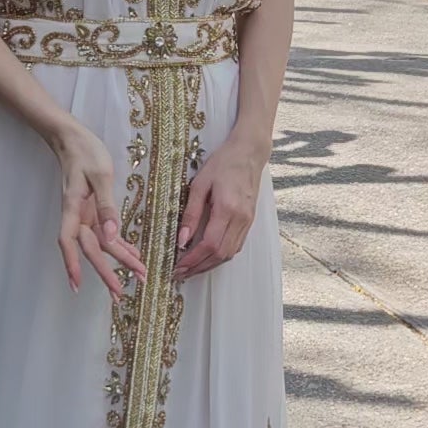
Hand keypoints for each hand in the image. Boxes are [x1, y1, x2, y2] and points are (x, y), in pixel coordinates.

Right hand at [52, 121, 146, 299]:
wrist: (72, 139)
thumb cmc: (85, 153)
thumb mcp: (100, 176)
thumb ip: (106, 206)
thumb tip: (111, 235)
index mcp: (74, 209)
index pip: (69, 243)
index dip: (72, 265)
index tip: (77, 286)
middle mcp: (77, 217)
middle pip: (91, 250)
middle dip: (106, 273)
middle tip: (120, 294)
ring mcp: (84, 215)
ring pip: (100, 245)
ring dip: (117, 261)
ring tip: (136, 276)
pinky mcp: (92, 211)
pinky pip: (105, 234)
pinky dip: (118, 246)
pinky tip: (131, 254)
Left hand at [172, 135, 267, 281]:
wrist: (249, 153)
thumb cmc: (223, 164)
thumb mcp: (199, 184)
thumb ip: (191, 213)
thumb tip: (181, 239)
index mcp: (227, 209)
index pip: (209, 244)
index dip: (193, 259)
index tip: (178, 266)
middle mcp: (241, 219)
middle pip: (220, 254)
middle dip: (199, 267)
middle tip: (180, 274)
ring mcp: (248, 222)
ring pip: (230, 254)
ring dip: (210, 265)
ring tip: (191, 269)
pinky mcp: (249, 222)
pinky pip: (236, 246)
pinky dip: (220, 256)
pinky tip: (207, 258)